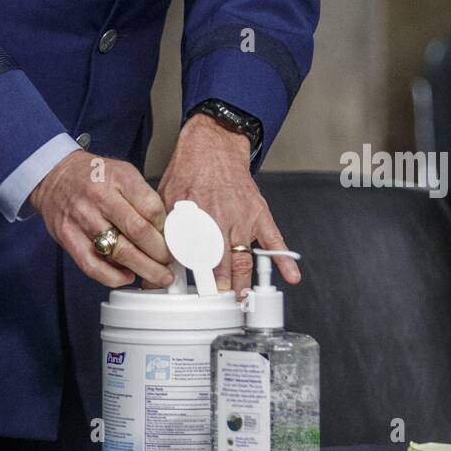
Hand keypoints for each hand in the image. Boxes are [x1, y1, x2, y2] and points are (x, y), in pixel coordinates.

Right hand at [29, 150, 175, 289]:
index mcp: (119, 178)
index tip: (172, 239)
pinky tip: (127, 277)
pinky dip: (113, 277)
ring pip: (119, 252)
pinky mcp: (68, 237)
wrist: (54, 175)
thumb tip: (165, 231)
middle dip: (160, 254)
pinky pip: (93, 265)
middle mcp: (101, 198)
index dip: (166, 229)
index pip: (152, 209)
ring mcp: (83, 219)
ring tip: (158, 276)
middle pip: (139, 232)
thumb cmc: (93, 176)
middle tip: (170, 264)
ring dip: (144, 269)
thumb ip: (143, 198)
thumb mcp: (123, 172)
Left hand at [158, 113, 300, 298]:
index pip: (190, 254)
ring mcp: (242, 218)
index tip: (186, 293)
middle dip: (218, 286)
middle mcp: (218, 219)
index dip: (188, 276)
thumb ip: (165, 227)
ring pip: (242, 257)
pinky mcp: (258, 214)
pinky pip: (273, 240)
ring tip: (244, 302)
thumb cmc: (189, 172)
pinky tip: (291, 276)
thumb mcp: (167, 198)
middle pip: (218, 261)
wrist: (214, 146)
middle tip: (218, 305)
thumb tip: (159, 257)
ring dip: (243, 282)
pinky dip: (283, 259)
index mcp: (194, 216)